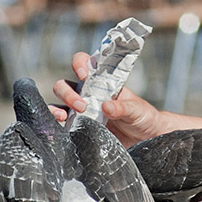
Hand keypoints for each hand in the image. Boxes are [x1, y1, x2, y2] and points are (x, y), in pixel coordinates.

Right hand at [52, 53, 166, 145]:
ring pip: (59, 102)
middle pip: (65, 84)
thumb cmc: (141, 116)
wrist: (145, 138)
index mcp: (102, 82)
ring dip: (58, 107)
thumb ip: (123, 107)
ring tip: (66, 117)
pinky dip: (56, 122)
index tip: (84, 75)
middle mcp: (88, 93)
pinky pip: (60, 122)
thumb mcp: (136, 110)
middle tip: (82, 106)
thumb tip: (106, 107)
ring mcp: (81, 110)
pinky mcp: (78, 127)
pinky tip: (61, 125)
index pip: (85, 63)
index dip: (80, 64)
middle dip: (68, 93)